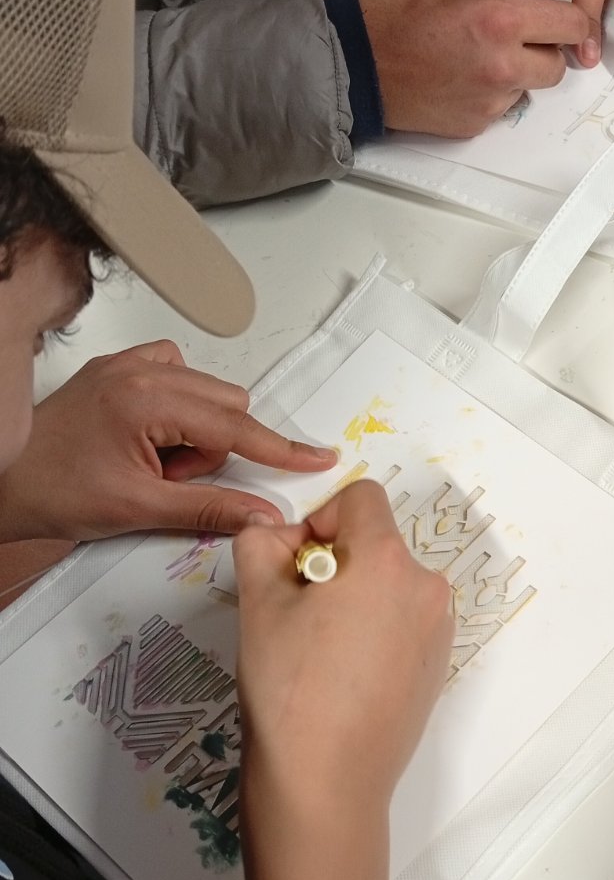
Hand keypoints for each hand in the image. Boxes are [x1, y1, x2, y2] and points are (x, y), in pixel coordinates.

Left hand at [0, 343, 335, 543]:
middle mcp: (139, 369)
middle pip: (226, 405)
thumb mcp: (141, 508)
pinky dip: (177, 410)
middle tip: (170, 481)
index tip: (317, 457)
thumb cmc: (57, 493)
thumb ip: (210, 508)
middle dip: (211, 450)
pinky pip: (175, 377)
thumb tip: (263, 514)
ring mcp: (126, 364)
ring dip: (194, 433)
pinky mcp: (116, 369)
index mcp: (146, 399)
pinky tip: (150, 438)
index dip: (280, 449)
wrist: (4, 484)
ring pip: (205, 393)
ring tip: (153, 465)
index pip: (235, 427)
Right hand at [234, 480, 453, 879]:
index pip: (361, 498)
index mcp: (388, 561)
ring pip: (389, 583)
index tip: (297, 566)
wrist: (327, 781)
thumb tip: (275, 531)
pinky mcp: (438, 665)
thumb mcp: (257, 601)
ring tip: (317, 649)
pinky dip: (374, 629)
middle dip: (336, 562)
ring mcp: (438, 629)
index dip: (320, 519)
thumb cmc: (289, 690)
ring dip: (355, 596)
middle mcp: (427, 588)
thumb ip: (260, 543)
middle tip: (298, 612)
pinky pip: (403, 621)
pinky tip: (342, 673)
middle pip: (377, 542)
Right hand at [358, 0, 589, 137]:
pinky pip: (502, 106)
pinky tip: (459, 77)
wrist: (355, 67)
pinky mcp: (477, 125)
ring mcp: (491, 102)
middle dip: (544, 49)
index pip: (570, 24)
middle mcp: (503, 67)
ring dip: (517, 71)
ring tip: (477, 55)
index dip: (570, 19)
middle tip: (515, 36)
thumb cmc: (394, 14)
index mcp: (500, 21)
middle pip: (557, 65)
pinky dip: (491, 92)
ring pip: (530, 87)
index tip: (561, 18)